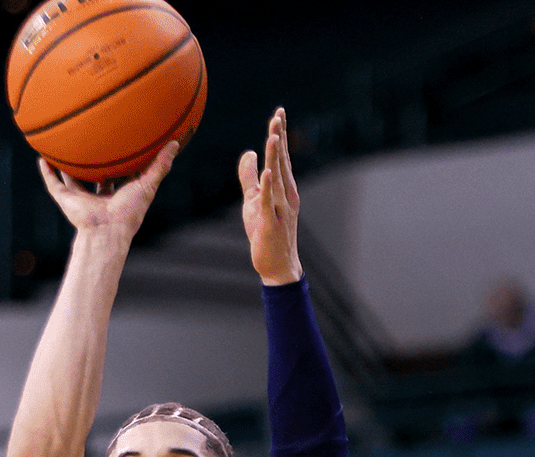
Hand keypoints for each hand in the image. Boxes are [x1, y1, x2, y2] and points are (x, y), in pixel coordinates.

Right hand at [39, 142, 178, 237]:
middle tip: (94, 142)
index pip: (121, 175)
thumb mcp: (149, 184)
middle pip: (97, 177)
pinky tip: (42, 158)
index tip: (123, 144)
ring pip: (73, 180)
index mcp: (119, 194)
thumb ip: (161, 165)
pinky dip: (47, 173)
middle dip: (96, 164)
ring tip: (62, 149)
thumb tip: (176, 143)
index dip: (123, 162)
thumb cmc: (130, 211)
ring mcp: (82, 199)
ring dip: (68, 167)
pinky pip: (54, 185)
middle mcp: (99, 196)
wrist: (107, 230)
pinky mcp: (67, 201)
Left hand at [238, 108, 301, 285]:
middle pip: (282, 161)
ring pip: (278, 178)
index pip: (281, 157)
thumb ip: (249, 177)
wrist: (277, 265)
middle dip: (280, 138)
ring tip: (273, 135)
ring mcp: (280, 209)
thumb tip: (248, 152)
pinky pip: (270, 202)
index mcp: (283, 188)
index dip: (279, 134)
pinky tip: (267, 172)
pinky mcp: (271, 223)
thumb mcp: (253, 200)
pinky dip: (269, 186)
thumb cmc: (265, 232)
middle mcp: (286, 195)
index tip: (278, 113)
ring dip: (276, 157)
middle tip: (278, 114)